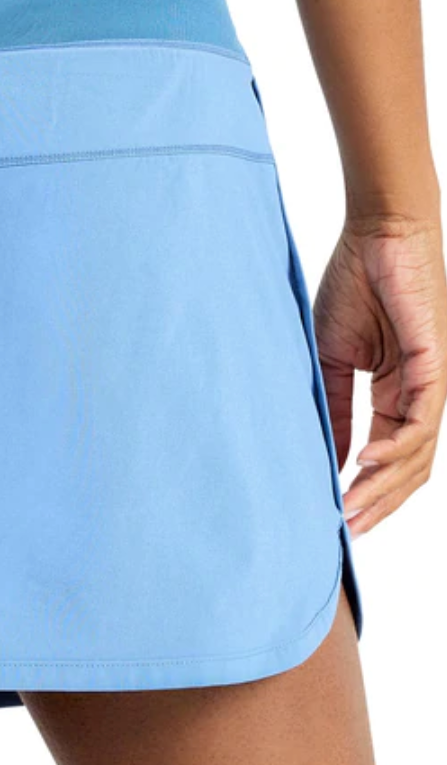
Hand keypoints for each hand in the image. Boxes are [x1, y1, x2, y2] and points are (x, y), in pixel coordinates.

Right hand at [313, 214, 446, 537]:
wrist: (377, 233)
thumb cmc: (355, 284)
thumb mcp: (332, 358)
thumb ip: (334, 408)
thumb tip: (328, 457)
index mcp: (398, 393)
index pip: (390, 456)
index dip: (367, 490)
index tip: (336, 518)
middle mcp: (423, 393)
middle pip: (409, 467)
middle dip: (378, 502)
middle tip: (345, 531)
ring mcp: (433, 380)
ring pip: (418, 452)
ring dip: (383, 485)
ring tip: (349, 507)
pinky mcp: (436, 362)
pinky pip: (420, 418)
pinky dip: (393, 446)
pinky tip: (362, 462)